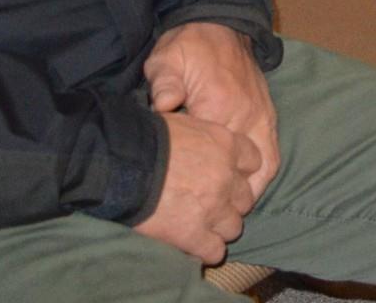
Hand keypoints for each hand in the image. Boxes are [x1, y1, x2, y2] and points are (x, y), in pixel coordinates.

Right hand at [134, 112, 260, 263]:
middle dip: (231, 203)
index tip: (228, 176)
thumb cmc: (145, 139)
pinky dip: (206, 251)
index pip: (253, 161)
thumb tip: (197, 145)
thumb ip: (201, 138)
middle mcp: (226, 177)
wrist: (122, 165)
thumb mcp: (181, 124)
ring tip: (203, 228)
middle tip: (211, 205)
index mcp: (226, 145)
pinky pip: (214, 251)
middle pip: (245, 198)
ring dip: (220, 228)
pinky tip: (195, 247)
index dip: (240, 172)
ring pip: (234, 227)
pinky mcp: (194, 234)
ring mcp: (213, 207)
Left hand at [144, 22, 277, 204]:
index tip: (184, 199)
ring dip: (252, 191)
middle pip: (247, 172)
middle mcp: (249, 117)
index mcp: (223, 107)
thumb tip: (162, 105)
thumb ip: (165, 83)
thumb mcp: (168, 59)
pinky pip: (273, 153)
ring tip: (231, 209)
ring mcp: (263, 116)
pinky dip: (264, 175)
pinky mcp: (268, 114)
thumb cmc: (189, 46)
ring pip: (267, 167)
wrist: (221, 23)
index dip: (200, 183)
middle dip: (231, 198)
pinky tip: (247, 188)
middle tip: (211, 217)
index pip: (215, 158)